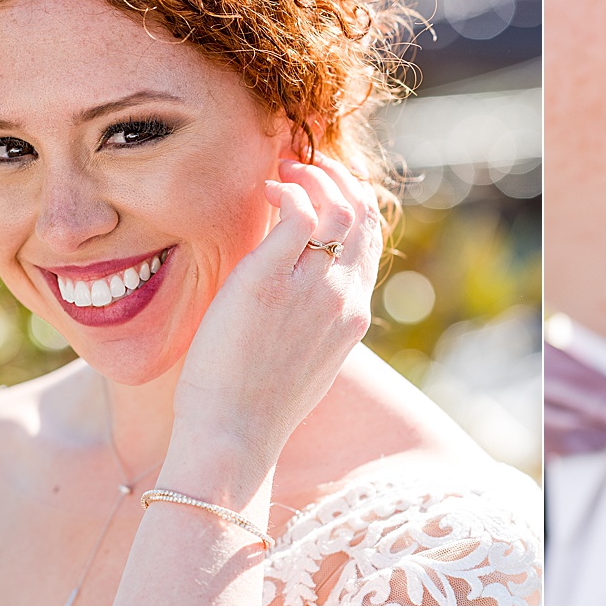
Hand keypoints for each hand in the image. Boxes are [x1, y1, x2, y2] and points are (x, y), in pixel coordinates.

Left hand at [167, 153, 381, 494]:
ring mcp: (313, 290)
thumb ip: (305, 324)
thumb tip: (285, 302)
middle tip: (302, 166)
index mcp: (353, 317)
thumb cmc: (252, 409)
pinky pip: (297, 212)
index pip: (371, 241)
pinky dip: (287, 190)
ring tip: (283, 169)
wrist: (234, 439)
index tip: (322, 190)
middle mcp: (344, 298)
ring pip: (338, 206)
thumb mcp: (298, 363)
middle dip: (338, 179)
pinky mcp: (271, 281)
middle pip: (363, 215)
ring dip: (314, 176)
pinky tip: (265, 190)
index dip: (352, 203)